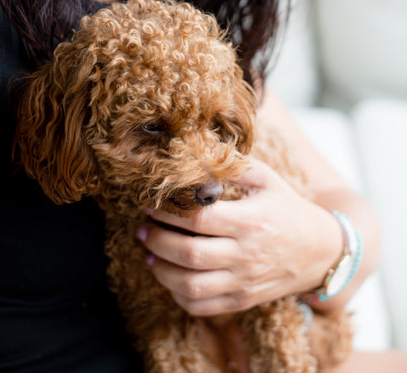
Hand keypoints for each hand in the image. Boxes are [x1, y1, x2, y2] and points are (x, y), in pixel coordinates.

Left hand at [137, 158, 342, 315]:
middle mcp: (246, 255)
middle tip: (141, 229)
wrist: (321, 252)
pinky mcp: (242, 300)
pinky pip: (202, 306)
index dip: (167, 212)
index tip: (150, 205)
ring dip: (161, 271)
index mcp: (250, 221)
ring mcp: (244, 282)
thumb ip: (234, 167)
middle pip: (189, 254)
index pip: (198, 219)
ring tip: (148, 254)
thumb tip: (198, 157)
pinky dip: (178, 295)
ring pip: (191, 285)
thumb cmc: (288, 209)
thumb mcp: (267, 179)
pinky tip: (169, 277)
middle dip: (156, 241)